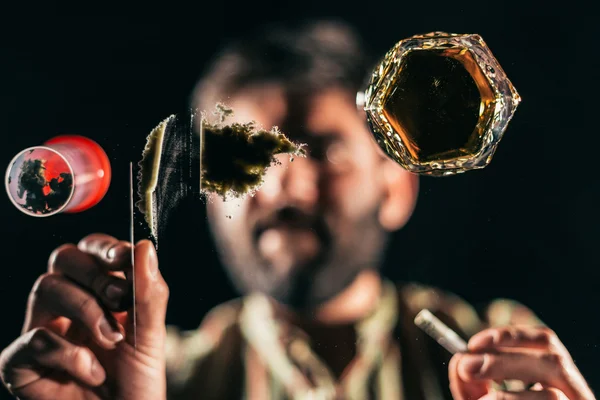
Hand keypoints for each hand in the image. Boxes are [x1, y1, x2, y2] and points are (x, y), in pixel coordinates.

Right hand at [0, 234, 169, 399]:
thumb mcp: (151, 334)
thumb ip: (149, 293)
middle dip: (95, 274)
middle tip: (120, 301)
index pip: (92, 249)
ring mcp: (42, 330)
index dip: (106, 248)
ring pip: (46, 287)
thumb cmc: (135, 382)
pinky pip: (33, 338)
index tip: (125, 258)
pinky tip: (90, 371)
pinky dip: (68, 353)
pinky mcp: (21, 364)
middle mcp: (67, 305)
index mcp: (98, 292)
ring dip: (86, 310)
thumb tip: (146, 246)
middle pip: (63, 258)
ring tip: (112, 340)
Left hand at [449, 326, 594, 398]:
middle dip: (505, 361)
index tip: (474, 343)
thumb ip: (470, 382)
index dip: (511, 337)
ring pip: (553, 397)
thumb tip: (460, 361)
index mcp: (556, 377)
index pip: (546, 342)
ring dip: (509, 397)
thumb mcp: (482, 399)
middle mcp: (575, 394)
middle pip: (553, 364)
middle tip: (467, 366)